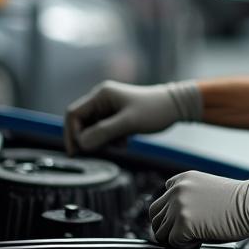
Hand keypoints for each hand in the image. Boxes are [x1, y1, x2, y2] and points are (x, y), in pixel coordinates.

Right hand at [64, 79, 201, 154]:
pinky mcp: (117, 116)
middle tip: (103, 150)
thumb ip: (104, 132)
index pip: (74, 114)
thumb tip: (81, 143)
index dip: (72, 134)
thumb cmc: (155, 111)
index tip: (78, 152)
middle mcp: (102, 99)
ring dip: (102, 141)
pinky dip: (111, 140)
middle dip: (89, 139)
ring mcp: (110, 108)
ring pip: (93, 129)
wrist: (176, 106)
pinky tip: (125, 142)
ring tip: (120, 144)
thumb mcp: (129, 123)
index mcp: (101, 95)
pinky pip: (104, 131)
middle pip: (81, 123)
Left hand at [149, 171, 248, 248]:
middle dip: (167, 228)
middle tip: (184, 235)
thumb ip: (188, 200)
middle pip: (155, 216)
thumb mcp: (208, 191)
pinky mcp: (183, 224)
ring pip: (160, 232)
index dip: (170, 215)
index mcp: (182, 179)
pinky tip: (199, 241)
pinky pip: (173, 243)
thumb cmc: (240, 201)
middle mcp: (177, 190)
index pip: (161, 200)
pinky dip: (185, 247)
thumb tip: (176, 221)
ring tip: (195, 237)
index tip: (180, 222)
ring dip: (175, 238)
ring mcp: (178, 207)